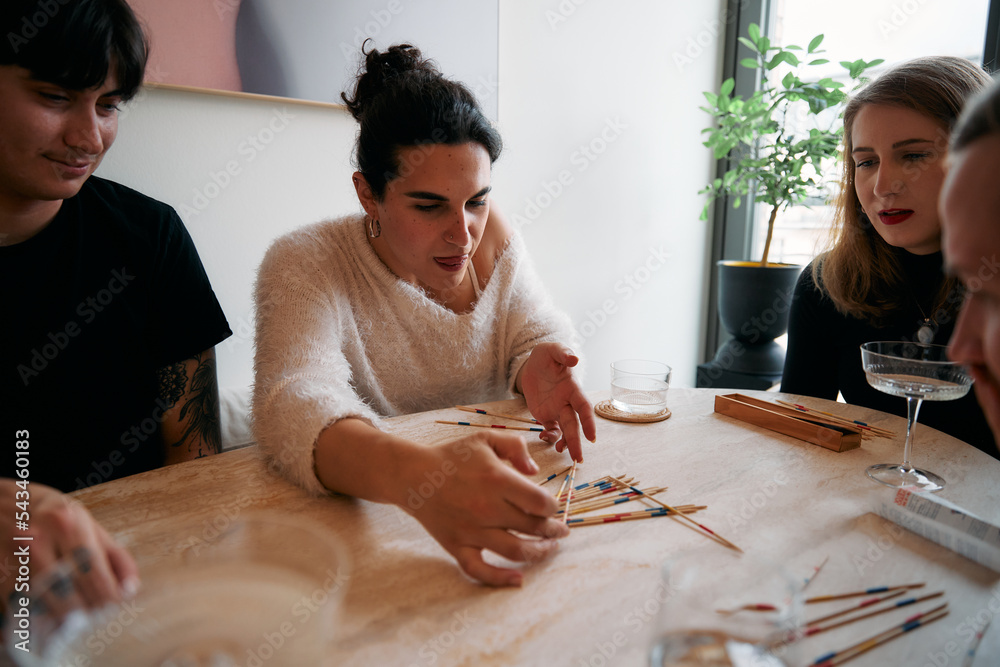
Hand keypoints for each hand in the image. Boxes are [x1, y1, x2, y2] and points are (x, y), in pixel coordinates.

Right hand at [0, 481, 138, 625]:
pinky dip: (40, 621)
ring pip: (44, 606)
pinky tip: (54, 618)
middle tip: (97, 617)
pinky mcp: (2, 576)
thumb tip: (130, 588)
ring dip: (64, 621)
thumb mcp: (92, 527)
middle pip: (68, 594)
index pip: (94, 572)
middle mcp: (37, 540)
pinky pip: (23, 609)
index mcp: (67, 524)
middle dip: (87, 612)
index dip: (108, 597)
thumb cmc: (60, 519)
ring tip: (77, 620)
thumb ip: (116, 556)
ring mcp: (14, 560)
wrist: (12, 507)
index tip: (116, 606)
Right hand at [402, 432, 568, 586]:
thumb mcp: (486, 439)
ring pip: (516, 551)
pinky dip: (500, 579)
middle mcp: (487, 508)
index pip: (540, 503)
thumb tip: (535, 471)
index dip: (554, 508)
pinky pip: (480, 570)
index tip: (554, 508)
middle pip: (533, 528)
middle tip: (561, 531)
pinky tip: (518, 579)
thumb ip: (516, 447)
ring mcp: (471, 530)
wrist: (414, 476)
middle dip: (553, 531)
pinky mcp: (457, 546)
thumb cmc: (453, 456)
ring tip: (550, 548)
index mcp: (497, 480)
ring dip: (539, 553)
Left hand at [517, 343, 596, 461]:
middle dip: (577, 441)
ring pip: (564, 431)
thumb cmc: (547, 355)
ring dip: (565, 443)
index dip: (588, 422)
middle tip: (578, 458)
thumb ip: (562, 353)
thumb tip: (574, 358)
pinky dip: (549, 437)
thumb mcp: (552, 350)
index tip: (591, 436)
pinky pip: (551, 430)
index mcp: (572, 388)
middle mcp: (567, 402)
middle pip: (574, 425)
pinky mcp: (546, 415)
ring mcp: (557, 410)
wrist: (533, 363)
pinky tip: (544, 439)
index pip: (583, 407)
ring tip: (561, 452)